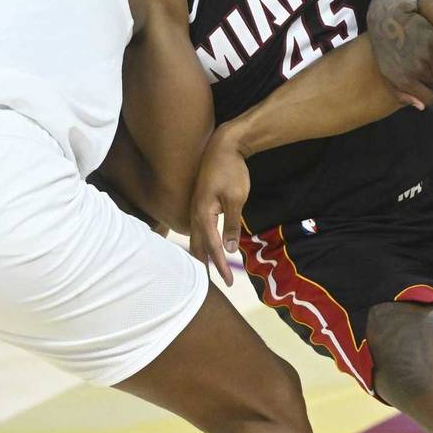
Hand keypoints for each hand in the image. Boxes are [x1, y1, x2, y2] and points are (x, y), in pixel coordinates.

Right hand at [188, 126, 251, 285]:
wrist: (223, 146)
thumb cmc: (232, 171)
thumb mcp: (237, 198)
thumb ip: (232, 225)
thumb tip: (229, 250)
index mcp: (203, 214)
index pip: (211, 246)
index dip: (220, 265)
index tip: (230, 282)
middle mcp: (195, 213)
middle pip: (198, 246)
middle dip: (206, 266)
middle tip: (215, 285)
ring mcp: (195, 208)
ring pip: (195, 238)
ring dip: (201, 256)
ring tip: (206, 272)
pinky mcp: (199, 204)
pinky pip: (198, 229)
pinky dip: (201, 243)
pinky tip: (205, 248)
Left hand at [368, 0, 432, 107]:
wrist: (387, 20)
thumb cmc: (386, 49)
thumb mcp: (388, 74)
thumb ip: (403, 94)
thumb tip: (422, 107)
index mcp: (404, 80)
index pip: (429, 98)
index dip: (428, 93)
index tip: (424, 86)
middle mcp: (417, 69)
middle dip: (431, 77)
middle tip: (422, 65)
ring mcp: (427, 54)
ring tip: (427, 57)